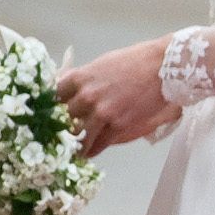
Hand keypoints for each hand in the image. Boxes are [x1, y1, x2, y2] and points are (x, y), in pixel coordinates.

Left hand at [59, 38, 178, 158]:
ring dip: (74, 144)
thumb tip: (69, 87)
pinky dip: (92, 150)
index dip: (51, 109)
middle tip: (58, 136)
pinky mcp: (118, 124)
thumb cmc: (134, 61)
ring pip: (78, 135)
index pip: (53, 98)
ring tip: (73, 150)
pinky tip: (88, 153)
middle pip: (62, 119)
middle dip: (61, 128)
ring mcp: (102, 111)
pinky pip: (98, 144)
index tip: (50, 116)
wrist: (163, 66)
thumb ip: (83, 78)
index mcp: (78, 78)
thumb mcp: (101, 64)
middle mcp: (86, 96)